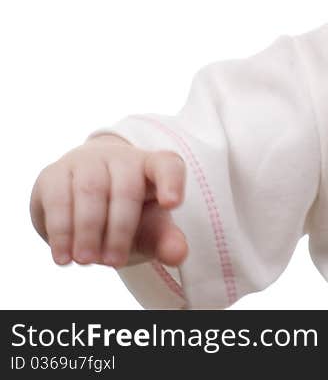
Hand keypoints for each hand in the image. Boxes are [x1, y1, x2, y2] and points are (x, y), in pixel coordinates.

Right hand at [30, 134, 188, 268]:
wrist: (82, 204)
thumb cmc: (127, 216)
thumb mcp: (148, 230)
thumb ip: (164, 240)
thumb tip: (179, 254)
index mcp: (153, 166)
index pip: (168, 166)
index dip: (171, 181)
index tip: (172, 204)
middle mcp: (122, 158)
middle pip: (127, 189)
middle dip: (120, 229)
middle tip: (114, 263)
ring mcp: (87, 161)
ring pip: (91, 190)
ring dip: (89, 230)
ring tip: (87, 261)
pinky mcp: (55, 173)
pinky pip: (59, 199)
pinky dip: (62, 231)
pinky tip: (64, 256)